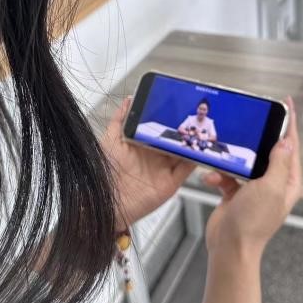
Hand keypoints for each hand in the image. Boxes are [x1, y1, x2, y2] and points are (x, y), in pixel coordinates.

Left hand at [102, 98, 195, 230]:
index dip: (168, 119)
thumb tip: (129, 100)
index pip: (159, 129)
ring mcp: (163, 169)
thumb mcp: (109, 140)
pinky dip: (195, 160)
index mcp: (140, 144)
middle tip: (195, 116)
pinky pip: (186, 169)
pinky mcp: (170, 183)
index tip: (178, 107)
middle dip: (184, 129)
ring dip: (192, 142)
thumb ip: (119, 120)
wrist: (104, 202)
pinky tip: (198, 149)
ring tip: (199, 130)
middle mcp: (153, 156)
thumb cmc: (102, 173)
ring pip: (183, 152)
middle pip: (174, 139)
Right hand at [202, 97, 301, 256]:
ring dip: (229, 161)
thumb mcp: (270, 187)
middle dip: (254, 139)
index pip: (290, 147)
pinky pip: (227, 176)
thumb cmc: (253, 221)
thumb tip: (286, 141)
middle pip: (266, 151)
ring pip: (243, 162)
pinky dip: (218, 176)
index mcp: (287, 182)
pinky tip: (211, 180)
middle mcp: (272, 184)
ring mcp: (253, 189)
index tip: (286, 103)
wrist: (229, 246)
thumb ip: (278, 162)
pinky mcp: (235, 194)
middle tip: (247, 122)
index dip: (289, 124)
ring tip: (220, 158)